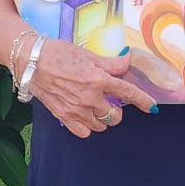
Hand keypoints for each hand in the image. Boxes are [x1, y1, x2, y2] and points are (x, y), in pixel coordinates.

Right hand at [19, 39, 156, 137]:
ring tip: (95, 107)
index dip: (143, 101)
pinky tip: (84, 115)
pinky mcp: (63, 117)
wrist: (31, 61)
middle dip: (117, 110)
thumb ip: (110, 63)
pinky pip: (83, 132)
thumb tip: (128, 62)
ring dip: (103, 118)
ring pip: (101, 126)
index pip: (128, 92)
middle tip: (110, 100)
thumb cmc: (59, 53)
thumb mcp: (88, 54)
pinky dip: (87, 126)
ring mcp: (76, 110)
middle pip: (115, 116)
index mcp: (98, 79)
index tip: (152, 107)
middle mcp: (90, 98)